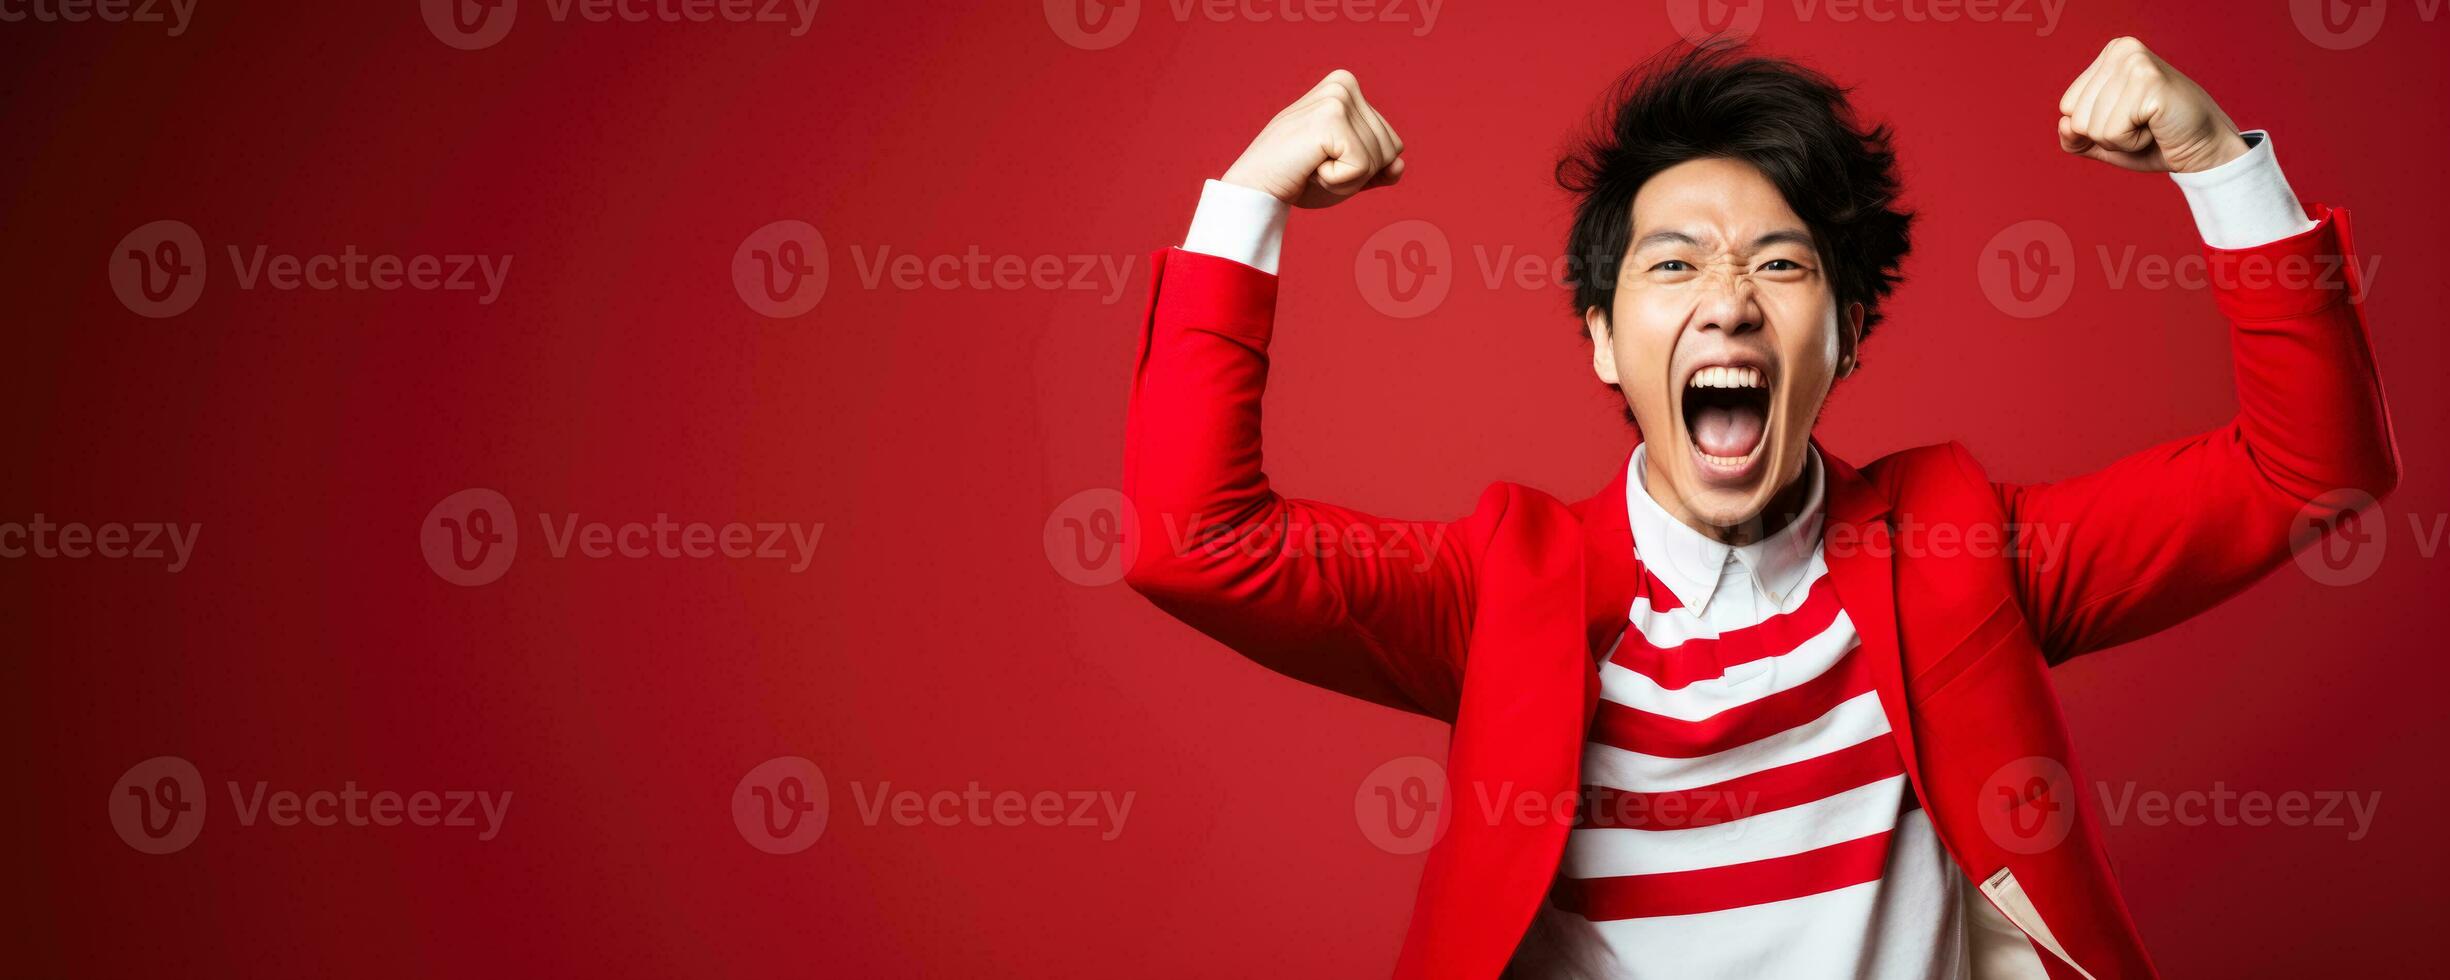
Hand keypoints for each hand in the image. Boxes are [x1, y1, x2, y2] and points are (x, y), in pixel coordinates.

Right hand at [1221, 69, 1406, 208]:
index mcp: (1347, 86)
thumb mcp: (1347, 171)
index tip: (1325, 160)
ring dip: (1346, 179)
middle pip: (1391, 150)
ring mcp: (1337, 98)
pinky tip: (1311, 169)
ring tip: (1311, 166)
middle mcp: (1344, 84)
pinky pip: (1363, 168)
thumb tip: (1399, 166)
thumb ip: (1377, 168)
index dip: (1364, 167)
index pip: (1392, 142)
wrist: (1255, 188)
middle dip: (1358, 173)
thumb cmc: (1297, 178)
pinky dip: (1339, 182)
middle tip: (1316, 165)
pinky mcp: (1330, 119)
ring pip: (1379, 160)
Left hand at [2057, 37, 2248, 173]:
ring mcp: (2135, 62)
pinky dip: (2132, 142)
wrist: (2203, 151)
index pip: (2067, 106)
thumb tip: (2064, 124)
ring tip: (2150, 125)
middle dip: (2107, 134)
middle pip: (2076, 116)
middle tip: (2143, 124)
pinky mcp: (2148, 82)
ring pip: (2090, 127)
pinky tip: (2156, 127)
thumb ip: (2074, 137)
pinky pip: (2111, 132)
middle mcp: (2121, 49)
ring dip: (2121, 139)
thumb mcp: (2104, 142)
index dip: (2095, 127)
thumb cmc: (2156, 142)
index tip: (2131, 118)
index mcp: (2110, 55)